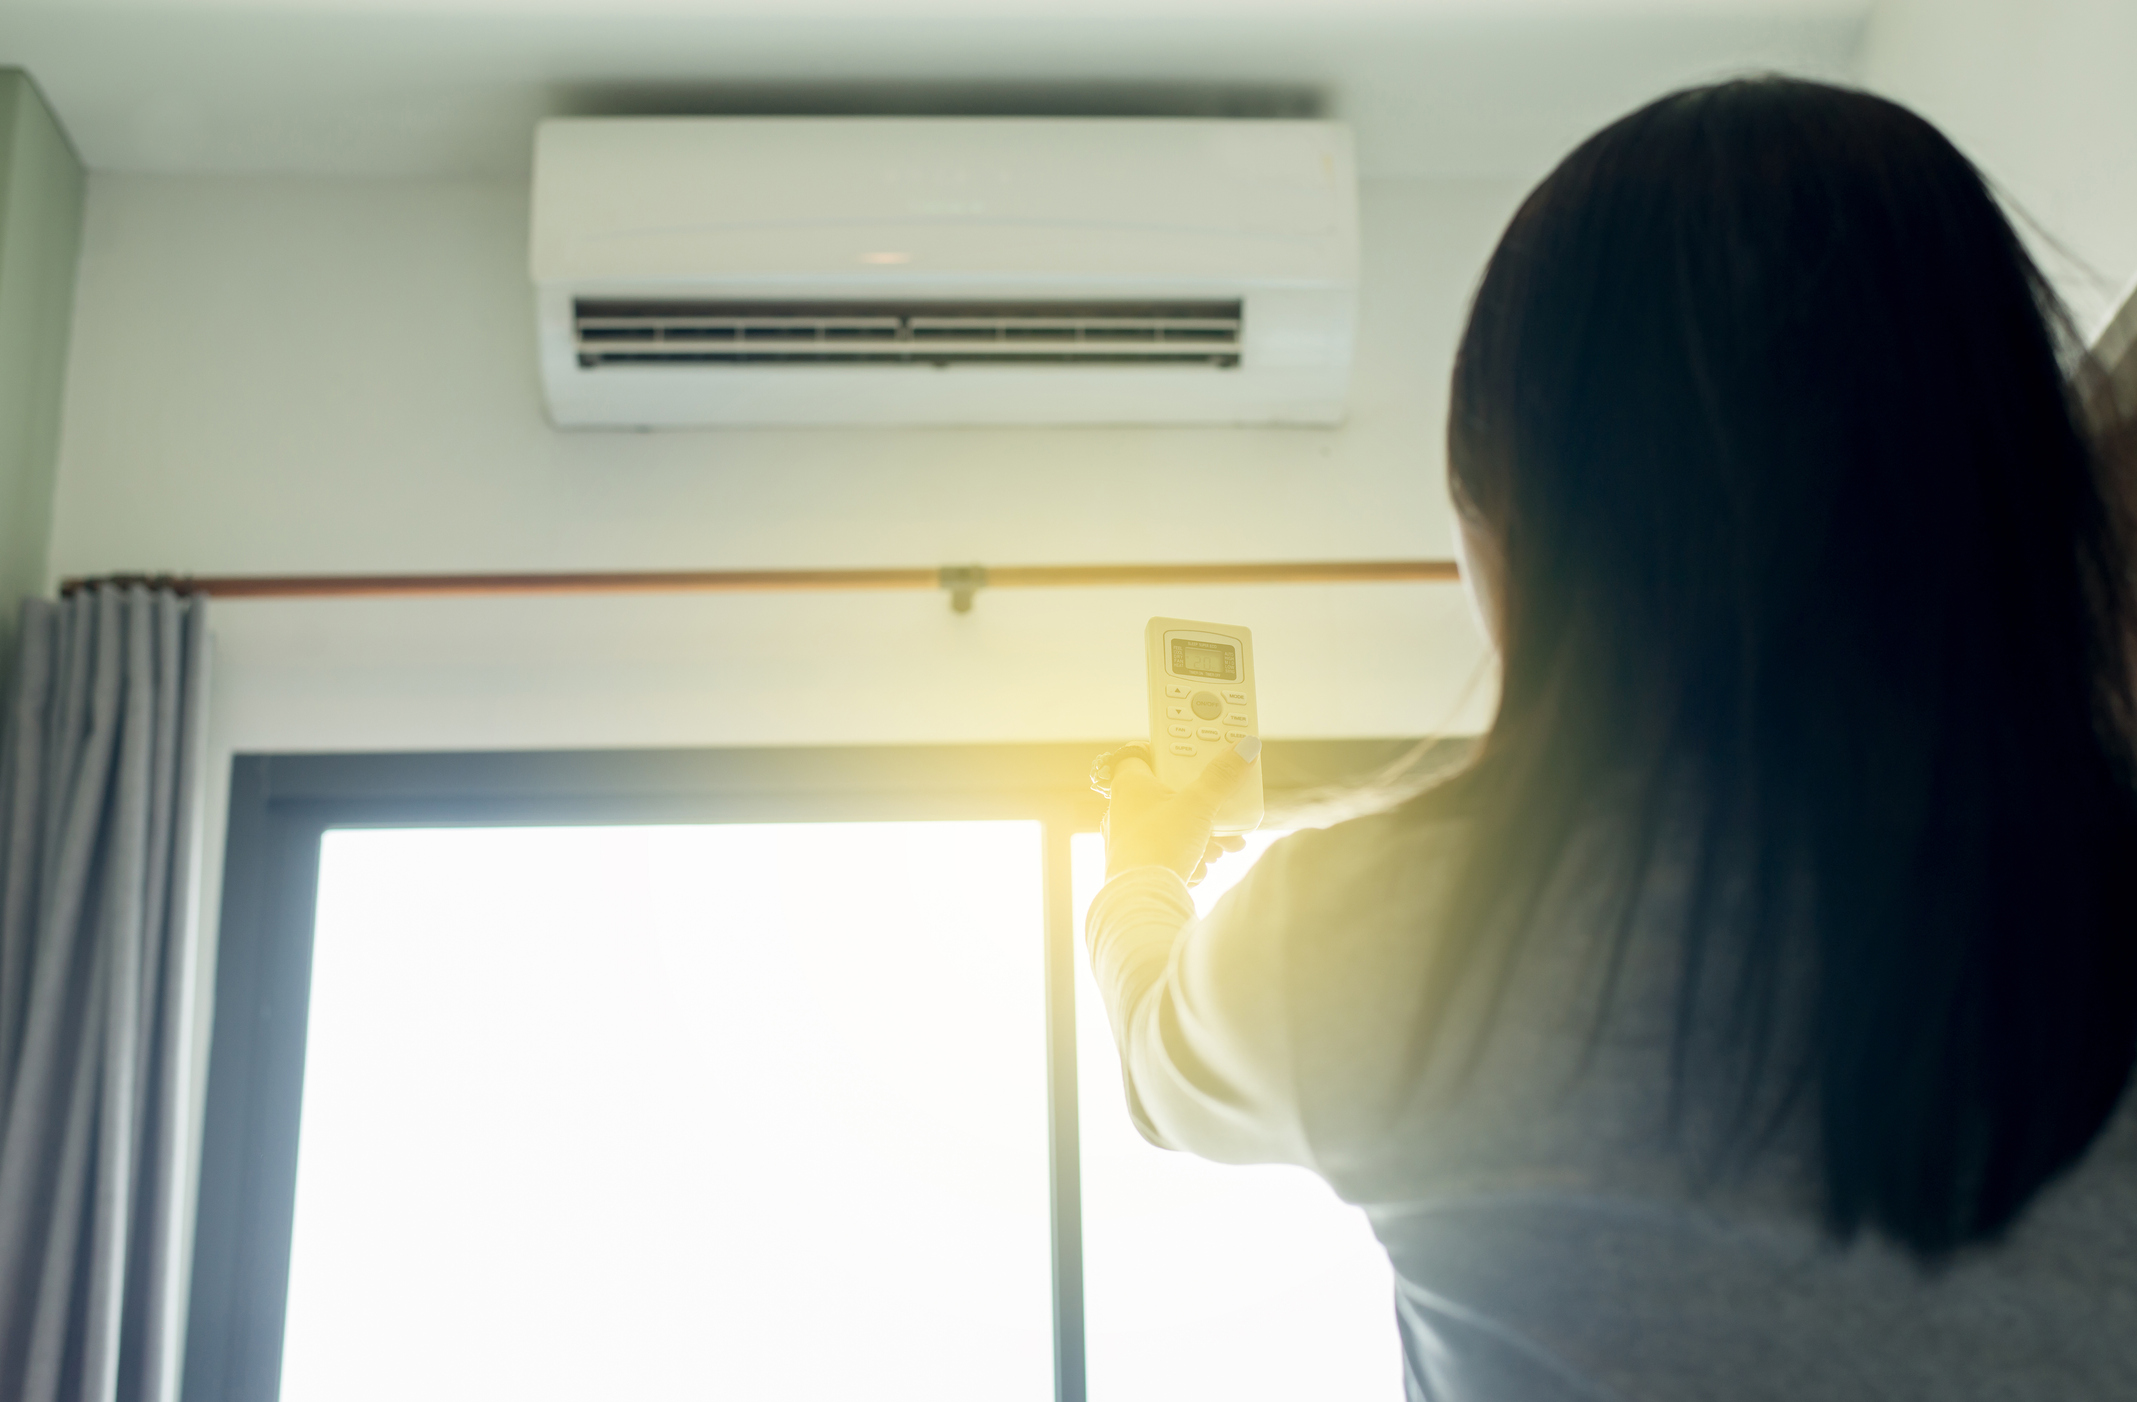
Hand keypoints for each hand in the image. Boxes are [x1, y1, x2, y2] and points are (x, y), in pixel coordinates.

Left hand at [1102, 737, 1260, 882]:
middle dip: (1205, 804)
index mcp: (1130, 785)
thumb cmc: (1158, 846)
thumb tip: (1244, 748)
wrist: (1143, 902)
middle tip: (1224, 808)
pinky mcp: (1139, 865)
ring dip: (1204, 835)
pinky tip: (1203, 865)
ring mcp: (1131, 839)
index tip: (1200, 755)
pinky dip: (1191, 856)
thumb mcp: (1199, 804)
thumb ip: (1222, 776)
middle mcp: (1125, 810)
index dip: (1174, 751)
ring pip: (1175, 826)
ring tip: (1224, 845)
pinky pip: (1171, 851)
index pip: (1146, 752)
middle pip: (1171, 793)